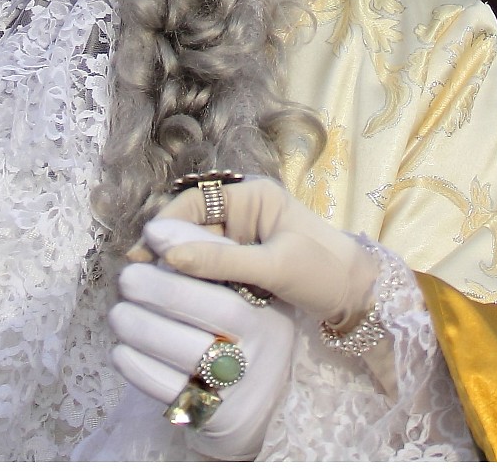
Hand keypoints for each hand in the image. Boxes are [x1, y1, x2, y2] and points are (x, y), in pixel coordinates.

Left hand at [111, 229, 297, 460]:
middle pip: (220, 310)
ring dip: (146, 329)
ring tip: (118, 314)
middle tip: (127, 279)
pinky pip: (176, 391)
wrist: (249, 409)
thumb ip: (202, 264)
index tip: (152, 234)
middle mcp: (269, 340)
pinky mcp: (222, 414)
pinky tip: (121, 352)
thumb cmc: (230, 337)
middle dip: (166, 289)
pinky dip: (142, 369)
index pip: (235, 268)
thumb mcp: (233, 297)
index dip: (192, 246)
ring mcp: (248, 380)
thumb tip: (153, 233)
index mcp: (270, 302)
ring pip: (194, 351)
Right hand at [137, 176, 376, 333]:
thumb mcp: (273, 266)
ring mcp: (241, 239)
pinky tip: (179, 301)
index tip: (144, 255)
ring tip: (151, 293)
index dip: (165, 227)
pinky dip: (195, 284)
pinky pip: (208, 270)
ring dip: (179, 271)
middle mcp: (242, 212)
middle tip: (140, 281)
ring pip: (196, 251)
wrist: (357, 298)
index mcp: (252, 196)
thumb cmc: (324, 271)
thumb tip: (168, 255)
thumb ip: (222, 261)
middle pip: (190, 228)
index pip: (194, 203)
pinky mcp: (242, 264)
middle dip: (167, 251)